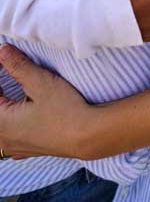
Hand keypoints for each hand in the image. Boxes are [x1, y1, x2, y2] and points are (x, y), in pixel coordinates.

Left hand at [0, 44, 91, 158]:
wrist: (89, 136)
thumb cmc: (65, 111)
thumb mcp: (40, 83)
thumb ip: (18, 66)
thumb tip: (2, 51)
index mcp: (1, 123)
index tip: (5, 62)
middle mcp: (3, 139)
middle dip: (3, 89)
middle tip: (9, 70)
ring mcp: (15, 148)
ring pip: (2, 124)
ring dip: (6, 104)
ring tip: (13, 88)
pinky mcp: (27, 150)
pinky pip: (9, 135)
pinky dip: (11, 119)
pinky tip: (22, 110)